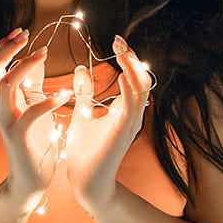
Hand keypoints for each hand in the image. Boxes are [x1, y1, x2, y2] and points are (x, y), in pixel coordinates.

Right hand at [0, 29, 62, 208]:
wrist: (30, 181)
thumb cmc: (34, 143)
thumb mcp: (32, 109)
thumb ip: (31, 85)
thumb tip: (36, 57)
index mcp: (2, 101)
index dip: (3, 46)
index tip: (21, 31)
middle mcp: (0, 109)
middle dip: (6, 49)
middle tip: (25, 34)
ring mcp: (7, 123)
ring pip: (7, 85)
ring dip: (26, 66)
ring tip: (45, 54)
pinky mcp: (19, 138)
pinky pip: (30, 114)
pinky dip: (48, 101)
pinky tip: (65, 94)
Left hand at [62, 36, 152, 214]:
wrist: (84, 182)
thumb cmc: (84, 152)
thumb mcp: (82, 115)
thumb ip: (84, 94)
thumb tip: (80, 68)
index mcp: (124, 110)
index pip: (133, 77)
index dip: (127, 58)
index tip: (115, 41)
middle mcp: (132, 115)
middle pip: (142, 80)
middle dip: (132, 59)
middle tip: (118, 40)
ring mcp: (130, 124)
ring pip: (141, 90)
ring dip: (132, 68)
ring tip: (121, 51)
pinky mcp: (123, 134)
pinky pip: (132, 108)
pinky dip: (129, 90)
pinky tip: (121, 76)